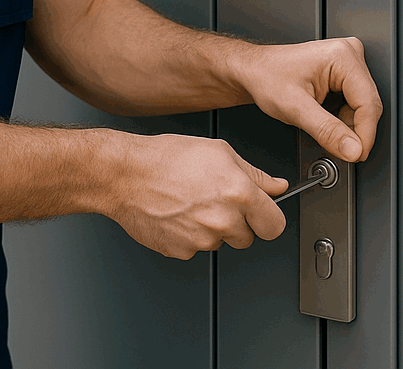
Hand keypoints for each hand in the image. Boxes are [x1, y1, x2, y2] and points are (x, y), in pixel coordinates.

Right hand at [105, 133, 287, 259]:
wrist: (126, 175)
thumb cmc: (167, 158)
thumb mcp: (219, 152)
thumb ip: (254, 174)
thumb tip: (277, 186)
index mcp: (239, 194)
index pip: (275, 225)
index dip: (269, 218)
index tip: (263, 214)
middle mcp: (224, 221)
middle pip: (249, 238)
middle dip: (240, 223)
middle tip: (218, 201)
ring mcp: (202, 240)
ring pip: (221, 242)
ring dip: (213, 229)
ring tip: (193, 202)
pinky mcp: (182, 251)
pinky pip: (196, 248)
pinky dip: (191, 236)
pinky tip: (179, 214)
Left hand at [236, 37, 382, 163]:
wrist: (253, 71)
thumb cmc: (266, 77)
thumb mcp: (295, 108)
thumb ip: (327, 130)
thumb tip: (353, 149)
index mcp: (342, 56)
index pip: (368, 103)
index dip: (364, 135)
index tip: (356, 155)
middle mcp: (350, 54)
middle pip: (368, 105)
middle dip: (355, 133)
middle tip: (339, 150)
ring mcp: (349, 62)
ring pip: (363, 107)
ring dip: (348, 128)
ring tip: (326, 134)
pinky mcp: (345, 73)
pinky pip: (355, 104)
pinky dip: (343, 121)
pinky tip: (327, 124)